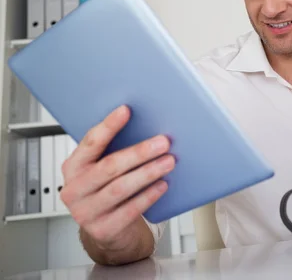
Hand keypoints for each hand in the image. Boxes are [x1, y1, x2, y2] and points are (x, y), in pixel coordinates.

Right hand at [60, 105, 174, 249]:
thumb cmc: (108, 190)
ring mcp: (86, 212)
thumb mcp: (103, 169)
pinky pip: (130, 210)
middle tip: (163, 142)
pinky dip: (148, 195)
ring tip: (168, 162)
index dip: (109, 126)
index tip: (126, 110)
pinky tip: (162, 185)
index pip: (91, 142)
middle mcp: (74, 189)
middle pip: (110, 166)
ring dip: (148, 172)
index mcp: (73, 167)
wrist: (108, 230)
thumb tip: (147, 125)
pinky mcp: (102, 229)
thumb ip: (115, 150)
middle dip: (139, 152)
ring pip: (121, 188)